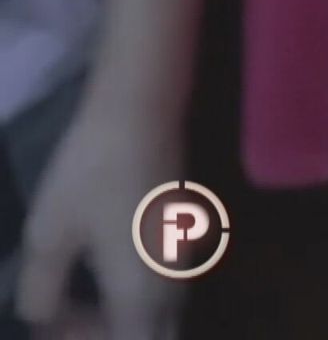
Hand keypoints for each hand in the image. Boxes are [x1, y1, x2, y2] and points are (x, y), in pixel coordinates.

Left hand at [16, 93, 182, 339]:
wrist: (141, 113)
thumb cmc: (92, 172)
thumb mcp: (49, 234)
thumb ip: (42, 291)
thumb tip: (44, 316)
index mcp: (141, 290)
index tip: (56, 324)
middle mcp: (172, 283)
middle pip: (155, 336)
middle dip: (112, 336)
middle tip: (68, 318)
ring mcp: (183, 259)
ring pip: (161, 314)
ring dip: (122, 318)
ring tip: (76, 297)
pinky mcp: (183, 237)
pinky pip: (165, 289)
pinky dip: (134, 295)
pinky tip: (101, 268)